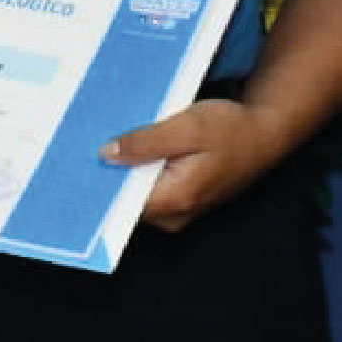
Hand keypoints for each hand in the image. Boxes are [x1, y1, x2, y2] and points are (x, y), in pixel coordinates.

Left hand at [103, 97, 280, 231]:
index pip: (121, 203)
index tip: (75, 164)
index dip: (98, 183)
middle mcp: (175, 215)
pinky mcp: (183, 199)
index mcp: (176, 200)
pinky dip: (142, 169)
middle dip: (110, 174)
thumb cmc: (231, 128)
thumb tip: (106, 154)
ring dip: (126, 170)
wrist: (266, 133)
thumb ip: (146, 142)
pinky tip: (135, 146)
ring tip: (109, 140)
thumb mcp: (187, 126)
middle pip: (127, 200)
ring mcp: (180, 211)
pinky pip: (151, 188)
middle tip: (86, 144)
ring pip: (138, 193)